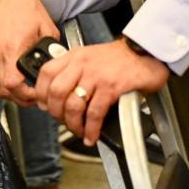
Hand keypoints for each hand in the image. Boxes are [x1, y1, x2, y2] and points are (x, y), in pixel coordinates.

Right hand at [0, 0, 59, 104]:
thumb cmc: (27, 8)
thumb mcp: (47, 31)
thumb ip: (52, 52)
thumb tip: (57, 68)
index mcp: (12, 48)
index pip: (12, 84)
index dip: (25, 95)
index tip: (37, 94)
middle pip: (1, 90)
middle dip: (19, 98)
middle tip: (33, 97)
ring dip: (7, 94)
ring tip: (21, 92)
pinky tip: (8, 83)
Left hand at [34, 39, 169, 146]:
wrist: (147, 53)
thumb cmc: (121, 58)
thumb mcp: (91, 56)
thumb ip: (75, 70)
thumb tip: (60, 94)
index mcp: (74, 56)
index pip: (46, 72)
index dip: (41, 93)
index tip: (45, 106)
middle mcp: (82, 64)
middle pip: (56, 92)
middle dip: (56, 113)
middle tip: (62, 121)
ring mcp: (96, 75)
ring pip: (73, 104)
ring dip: (73, 124)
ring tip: (78, 131)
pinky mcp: (111, 87)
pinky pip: (94, 113)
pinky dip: (91, 128)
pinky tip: (92, 135)